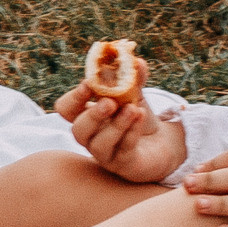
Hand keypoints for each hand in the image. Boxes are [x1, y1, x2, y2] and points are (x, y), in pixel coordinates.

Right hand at [53, 79, 187, 182]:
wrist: (162, 140)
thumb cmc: (138, 115)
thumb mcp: (135, 93)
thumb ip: (134, 77)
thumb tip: (136, 61)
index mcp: (86, 114)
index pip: (66, 109)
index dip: (73, 98)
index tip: (88, 84)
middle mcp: (90, 136)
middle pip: (78, 130)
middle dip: (92, 115)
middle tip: (110, 102)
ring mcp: (105, 154)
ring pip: (98, 144)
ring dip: (116, 125)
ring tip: (134, 109)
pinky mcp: (123, 165)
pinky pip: (123, 150)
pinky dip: (131, 133)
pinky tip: (141, 117)